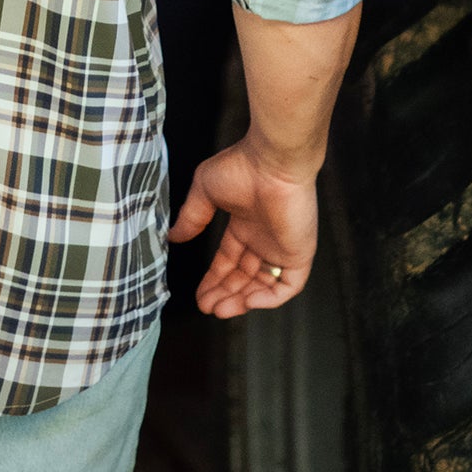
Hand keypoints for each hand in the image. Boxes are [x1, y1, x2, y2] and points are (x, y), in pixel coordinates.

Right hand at [166, 136, 317, 316]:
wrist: (273, 161)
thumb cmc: (240, 167)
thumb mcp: (205, 191)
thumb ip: (191, 217)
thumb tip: (172, 236)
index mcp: (245, 224)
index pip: (229, 260)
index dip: (214, 278)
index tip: (199, 295)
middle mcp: (263, 239)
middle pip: (243, 277)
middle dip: (224, 294)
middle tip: (207, 307)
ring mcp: (282, 247)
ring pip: (263, 286)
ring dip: (242, 300)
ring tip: (220, 309)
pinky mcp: (299, 254)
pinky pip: (288, 286)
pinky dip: (269, 299)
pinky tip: (247, 300)